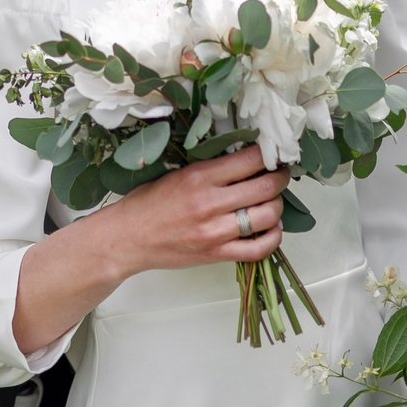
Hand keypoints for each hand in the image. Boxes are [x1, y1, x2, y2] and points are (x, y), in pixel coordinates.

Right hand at [92, 146, 291, 278]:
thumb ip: (209, 168)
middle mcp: (210, 203)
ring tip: (272, 201)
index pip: (250, 159)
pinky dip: (273, 237)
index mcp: (199, 177)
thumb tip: (245, 159)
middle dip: (279, 178)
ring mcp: (215, 232)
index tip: (273, 152)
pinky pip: (259, 249)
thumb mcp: (176, 173)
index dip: (269, 154)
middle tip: (279, 174)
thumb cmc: (148, 204)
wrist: (128, 238)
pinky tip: (270, 228)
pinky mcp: (217, 254)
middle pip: (266, 187)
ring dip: (277, 207)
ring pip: (268, 216)